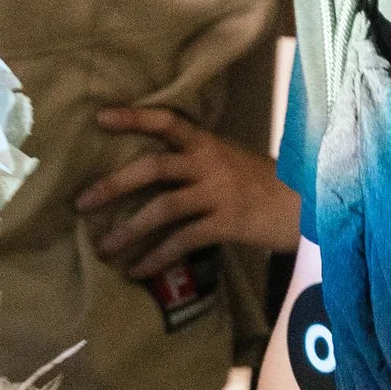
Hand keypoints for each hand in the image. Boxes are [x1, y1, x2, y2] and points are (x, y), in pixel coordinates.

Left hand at [79, 106, 300, 273]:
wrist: (308, 206)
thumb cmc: (263, 184)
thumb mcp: (229, 161)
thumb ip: (194, 162)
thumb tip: (148, 173)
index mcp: (208, 143)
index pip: (168, 121)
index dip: (134, 118)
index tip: (100, 118)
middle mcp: (210, 163)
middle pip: (153, 166)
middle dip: (113, 184)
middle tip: (81, 201)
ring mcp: (219, 193)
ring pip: (163, 208)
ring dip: (128, 229)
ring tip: (103, 247)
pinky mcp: (227, 223)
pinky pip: (182, 241)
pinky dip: (156, 257)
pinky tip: (136, 271)